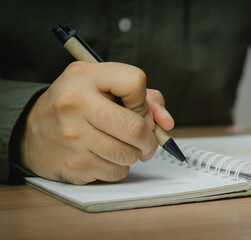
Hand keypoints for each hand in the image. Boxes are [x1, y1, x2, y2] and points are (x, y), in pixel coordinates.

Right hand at [20, 61, 173, 184]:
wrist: (31, 130)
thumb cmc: (76, 103)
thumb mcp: (102, 83)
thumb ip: (143, 97)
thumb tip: (166, 123)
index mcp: (85, 78)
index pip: (135, 82)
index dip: (144, 99)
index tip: (138, 109)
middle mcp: (76, 106)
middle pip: (136, 129)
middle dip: (149, 139)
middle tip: (146, 141)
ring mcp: (74, 139)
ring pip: (129, 155)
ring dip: (133, 154)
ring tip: (119, 145)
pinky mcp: (75, 166)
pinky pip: (117, 172)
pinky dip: (118, 167)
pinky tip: (104, 156)